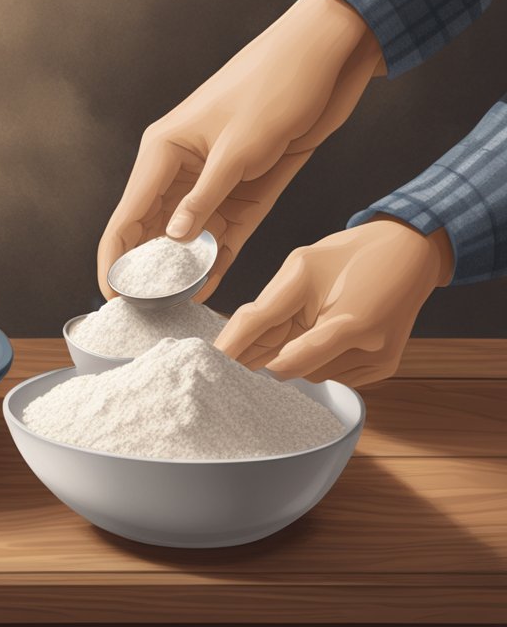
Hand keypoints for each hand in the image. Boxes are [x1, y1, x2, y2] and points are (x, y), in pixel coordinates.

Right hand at [97, 0, 385, 299]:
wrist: (327, 59)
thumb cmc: (275, 86)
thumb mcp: (238, 146)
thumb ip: (205, 198)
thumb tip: (173, 241)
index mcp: (163, 151)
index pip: (126, 215)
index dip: (115, 259)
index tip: (112, 296)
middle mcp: (181, 168)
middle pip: (152, 230)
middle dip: (147, 269)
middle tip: (146, 310)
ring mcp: (213, 180)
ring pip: (187, 236)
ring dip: (183, 268)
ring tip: (176, 307)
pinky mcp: (246, 188)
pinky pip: (223, 232)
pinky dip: (216, 258)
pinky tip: (208, 287)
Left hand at [214, 217, 453, 386]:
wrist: (411, 251)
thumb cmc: (350, 255)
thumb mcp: (300, 268)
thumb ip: (269, 308)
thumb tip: (237, 344)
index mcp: (348, 323)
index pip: (284, 359)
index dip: (247, 363)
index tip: (214, 370)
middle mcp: (367, 350)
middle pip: (294, 371)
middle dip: (261, 360)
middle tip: (230, 357)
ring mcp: (377, 361)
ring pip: (308, 375)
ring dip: (291, 356)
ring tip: (301, 320)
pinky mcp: (383, 367)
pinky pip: (331, 374)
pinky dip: (316, 358)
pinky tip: (323, 330)